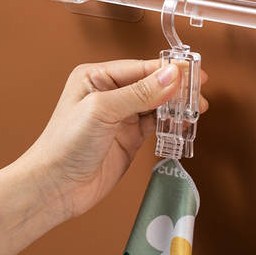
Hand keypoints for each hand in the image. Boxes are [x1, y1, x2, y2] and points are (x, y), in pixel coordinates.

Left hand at [24, 59, 208, 219]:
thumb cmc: (64, 145)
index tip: (191, 71)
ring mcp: (121, 116)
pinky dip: (170, 122)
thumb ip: (140, 93)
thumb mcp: (102, 110)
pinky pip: (155, 124)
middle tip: (199, 89)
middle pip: (151, 84)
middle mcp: (110, 93)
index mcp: (97, 77)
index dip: (167, 69)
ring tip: (196, 107)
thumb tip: (171, 75)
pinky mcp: (129, 136)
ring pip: (156, 104)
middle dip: (176, 87)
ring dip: (176, 105)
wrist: (56, 187)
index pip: (140, 68)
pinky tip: (182, 122)